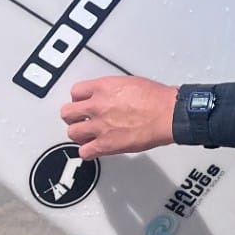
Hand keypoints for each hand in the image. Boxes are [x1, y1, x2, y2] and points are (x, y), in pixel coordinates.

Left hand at [61, 75, 176, 160]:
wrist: (167, 114)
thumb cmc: (156, 98)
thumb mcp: (129, 82)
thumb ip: (111, 90)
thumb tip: (108, 95)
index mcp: (103, 87)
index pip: (75, 92)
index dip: (78, 99)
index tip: (82, 103)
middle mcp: (97, 106)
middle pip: (67, 113)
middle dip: (74, 117)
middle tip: (81, 119)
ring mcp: (99, 126)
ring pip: (72, 133)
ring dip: (79, 134)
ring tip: (88, 135)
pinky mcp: (106, 144)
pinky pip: (84, 152)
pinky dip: (88, 152)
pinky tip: (95, 149)